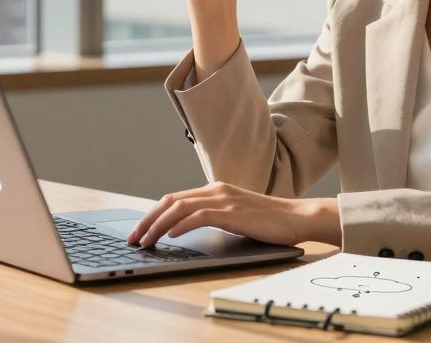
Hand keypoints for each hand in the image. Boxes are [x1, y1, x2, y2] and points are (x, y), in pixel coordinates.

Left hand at [125, 181, 341, 248]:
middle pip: (170, 201)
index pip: (174, 199)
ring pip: (179, 207)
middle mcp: (216, 190)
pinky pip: (199, 216)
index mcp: (215, 190)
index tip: (139, 231)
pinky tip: (170, 236)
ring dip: (158, 225)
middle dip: (147, 220)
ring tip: (145, 241)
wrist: (297, 218)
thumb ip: (214, 217)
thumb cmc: (268, 222)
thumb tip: (187, 230)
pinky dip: (181, 225)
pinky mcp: (232, 212)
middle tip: (133, 238)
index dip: (153, 214)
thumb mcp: (235, 217)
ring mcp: (223, 199)